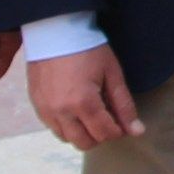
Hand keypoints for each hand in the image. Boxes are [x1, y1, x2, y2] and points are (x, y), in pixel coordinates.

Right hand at [29, 43, 143, 150]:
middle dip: (100, 135)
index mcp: (83, 102)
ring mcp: (45, 110)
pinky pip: (53, 127)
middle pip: (85, 143)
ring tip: (90, 113)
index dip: (118, 131)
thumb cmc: (87, 48)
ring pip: (67, 138)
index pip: (105, 133)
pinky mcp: (36, 105)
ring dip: (82, 132)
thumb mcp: (112, 73)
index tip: (121, 120)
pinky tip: (74, 109)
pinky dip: (66, 125)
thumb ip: (124, 105)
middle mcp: (61, 111)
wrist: (54, 30)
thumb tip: (137, 131)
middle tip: (107, 118)